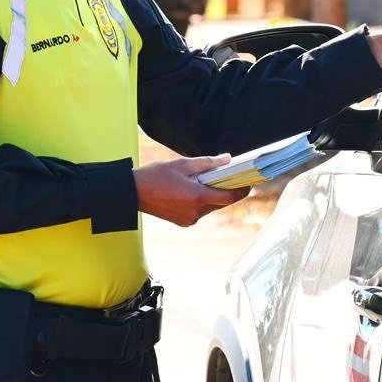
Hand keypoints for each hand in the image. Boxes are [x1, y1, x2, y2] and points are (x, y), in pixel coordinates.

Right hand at [134, 154, 248, 226]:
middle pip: (221, 202)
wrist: (132, 193)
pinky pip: (200, 211)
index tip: (249, 182)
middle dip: (228, 190)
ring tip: (208, 180)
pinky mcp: (183, 222)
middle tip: (231, 177)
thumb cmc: (155, 176)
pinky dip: (203, 201)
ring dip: (213, 195)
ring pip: (211, 207)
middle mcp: (196, 212)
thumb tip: (227, 159)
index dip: (242, 190)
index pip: (229, 197)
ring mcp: (189, 219)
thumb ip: (207, 163)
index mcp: (197, 197)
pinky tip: (195, 189)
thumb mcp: (182, 164)